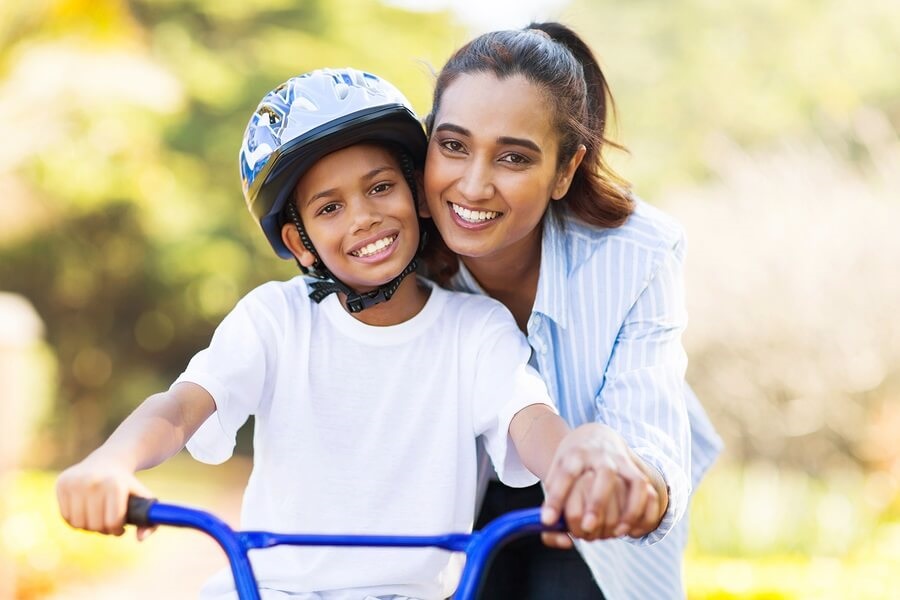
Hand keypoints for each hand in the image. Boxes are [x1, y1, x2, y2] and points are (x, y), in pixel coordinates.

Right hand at [56, 454, 155, 539]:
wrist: (109, 460)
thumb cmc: (127, 485)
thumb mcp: (144, 499)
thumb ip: (150, 521)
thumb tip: (140, 539)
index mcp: (115, 485)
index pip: (112, 522)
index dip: (117, 530)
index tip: (120, 527)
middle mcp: (93, 481)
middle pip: (95, 525)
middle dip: (103, 529)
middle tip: (108, 523)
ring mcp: (75, 482)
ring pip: (78, 524)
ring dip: (89, 526)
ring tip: (98, 518)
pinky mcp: (62, 483)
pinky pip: (66, 517)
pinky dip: (76, 520)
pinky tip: (86, 512)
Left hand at [540, 423, 665, 544]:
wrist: (595, 436)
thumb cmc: (571, 463)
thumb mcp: (555, 473)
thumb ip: (551, 498)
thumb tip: (548, 525)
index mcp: (575, 455)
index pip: (565, 474)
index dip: (556, 498)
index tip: (548, 520)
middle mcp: (601, 455)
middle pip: (605, 475)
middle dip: (597, 502)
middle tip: (588, 528)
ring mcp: (622, 461)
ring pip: (635, 482)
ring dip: (630, 510)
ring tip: (618, 532)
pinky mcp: (637, 469)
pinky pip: (649, 490)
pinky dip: (646, 511)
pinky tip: (634, 529)